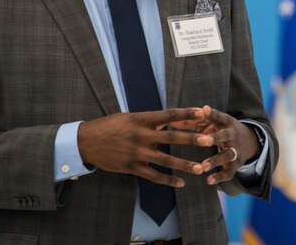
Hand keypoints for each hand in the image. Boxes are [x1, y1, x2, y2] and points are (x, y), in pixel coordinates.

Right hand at [76, 107, 211, 186]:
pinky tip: (181, 183)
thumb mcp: (129, 117)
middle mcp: (141, 135)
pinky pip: (154, 175)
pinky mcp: (132, 167)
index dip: (187, 113)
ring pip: (166, 160)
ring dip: (185, 164)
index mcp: (141, 119)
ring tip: (200, 168)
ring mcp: (138, 153)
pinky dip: (168, 180)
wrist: (87, 141)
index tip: (203, 112)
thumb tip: (171, 119)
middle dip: (191, 139)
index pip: (169, 115)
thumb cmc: (109, 126)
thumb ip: (150, 120)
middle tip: (209, 140)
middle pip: (172, 137)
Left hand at [197, 105, 260, 184]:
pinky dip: (220, 177)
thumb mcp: (213, 122)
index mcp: (226, 122)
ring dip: (215, 160)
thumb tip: (172, 122)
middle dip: (215, 138)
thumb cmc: (222, 129)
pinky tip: (209, 181)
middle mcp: (232, 135)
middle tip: (203, 141)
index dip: (212, 114)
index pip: (219, 116)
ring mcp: (235, 150)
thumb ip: (194, 122)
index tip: (204, 109)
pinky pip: (229, 172)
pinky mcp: (236, 164)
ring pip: (227, 155)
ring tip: (203, 167)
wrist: (250, 141)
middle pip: (225, 135)